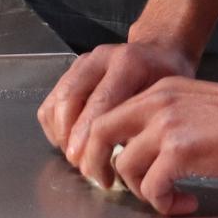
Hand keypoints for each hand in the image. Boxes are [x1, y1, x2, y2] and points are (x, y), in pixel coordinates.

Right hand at [38, 39, 195, 165]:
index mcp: (128, 63)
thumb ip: (143, 125)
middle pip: (71, 100)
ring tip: (77, 158)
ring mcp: (83, 62)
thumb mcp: (166, 98)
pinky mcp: (71, 71)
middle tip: (82, 166)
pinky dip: (54, 127)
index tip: (89, 167)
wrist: (158, 50)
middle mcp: (101, 58)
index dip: (89, 138)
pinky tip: (70, 143)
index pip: (100, 102)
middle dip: (71, 140)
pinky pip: (51, 103)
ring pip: (57, 102)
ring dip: (61, 135)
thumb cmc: (166, 79)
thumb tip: (122, 166)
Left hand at [81, 77, 217, 214]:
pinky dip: (164, 203)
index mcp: (158, 90)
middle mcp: (155, 103)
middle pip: (99, 133)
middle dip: (97, 165)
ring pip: (125, 166)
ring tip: (169, 198)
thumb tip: (146, 153)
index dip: (102, 144)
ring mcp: (165, 125)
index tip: (112, 166)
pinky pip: (153, 187)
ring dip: (142, 191)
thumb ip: (166, 120)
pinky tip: (186, 202)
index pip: (109, 114)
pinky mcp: (179, 150)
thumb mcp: (193, 104)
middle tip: (110, 185)